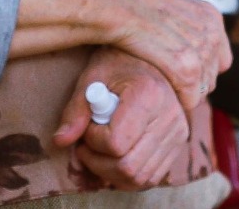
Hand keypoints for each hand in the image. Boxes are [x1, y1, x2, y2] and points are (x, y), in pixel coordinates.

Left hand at [55, 48, 191, 188]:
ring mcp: (178, 133)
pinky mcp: (178, 144)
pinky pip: (150, 178)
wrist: (151, 58)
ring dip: (111, 173)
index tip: (88, 124)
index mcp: (148, 94)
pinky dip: (127, 176)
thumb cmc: (118, 64)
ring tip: (101, 150)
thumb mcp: (92, 78)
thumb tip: (60, 141)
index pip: (115, 143)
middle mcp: (170, 117)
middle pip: (127, 168)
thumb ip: (76, 111)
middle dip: (97, 162)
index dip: (93, 140)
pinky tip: (117, 156)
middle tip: (87, 144)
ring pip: (138, 179)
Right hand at [89, 0, 228, 105]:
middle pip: (211, 77)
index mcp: (211, 17)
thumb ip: (186, 17)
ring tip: (160, 83)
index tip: (181, 69)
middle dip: (192, 82)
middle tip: (166, 79)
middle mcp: (212, 35)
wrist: (122, 2)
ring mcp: (202, 53)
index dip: (202, 67)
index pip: (221, 59)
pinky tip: (160, 91)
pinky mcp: (188, 71)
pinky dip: (177, 100)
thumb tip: (185, 29)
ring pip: (202, 90)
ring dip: (183, 91)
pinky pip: (191, 99)